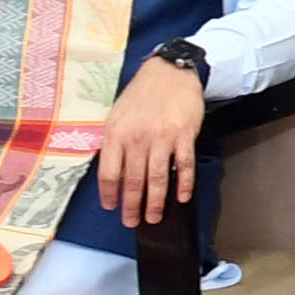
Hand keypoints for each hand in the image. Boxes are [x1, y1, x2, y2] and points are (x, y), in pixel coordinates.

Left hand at [93, 59, 206, 228]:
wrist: (170, 72)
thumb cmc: (141, 94)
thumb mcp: (117, 115)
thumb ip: (114, 143)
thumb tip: (113, 171)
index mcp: (116, 134)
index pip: (109, 173)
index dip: (110, 194)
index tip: (111, 207)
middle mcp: (137, 138)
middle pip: (133, 181)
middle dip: (132, 206)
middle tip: (132, 221)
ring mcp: (162, 138)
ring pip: (158, 178)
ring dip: (156, 202)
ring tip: (154, 217)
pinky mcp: (185, 136)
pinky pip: (184, 166)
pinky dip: (184, 184)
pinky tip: (182, 197)